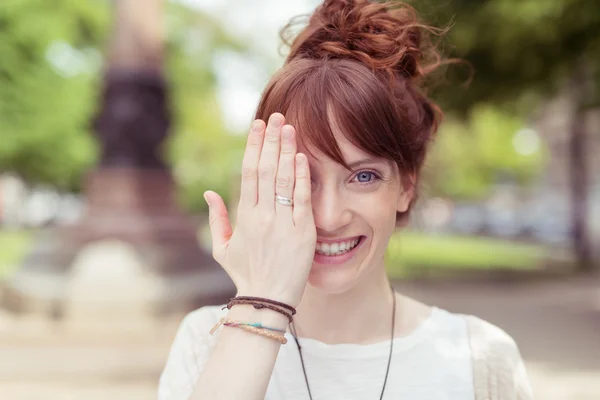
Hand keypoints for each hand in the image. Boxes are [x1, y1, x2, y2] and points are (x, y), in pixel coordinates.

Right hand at [204, 113, 315, 307]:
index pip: (248, 173)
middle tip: (276, 116)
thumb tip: (209, 193)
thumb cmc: (246, 274)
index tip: (258, 125)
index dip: (253, 147)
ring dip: (286, 150)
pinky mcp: (303, 232)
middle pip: (266, 170)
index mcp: (244, 216)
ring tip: (290, 127)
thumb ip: (217, 219)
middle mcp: (263, 216)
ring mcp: (284, 223)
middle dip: (271, 140)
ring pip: (283, 179)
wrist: (269, 300)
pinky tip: (301, 156)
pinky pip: (302, 199)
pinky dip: (302, 177)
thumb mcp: (223, 248)